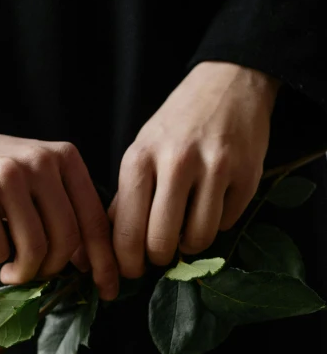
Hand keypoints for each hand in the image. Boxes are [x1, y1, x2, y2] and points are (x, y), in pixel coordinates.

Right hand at [0, 124, 118, 299]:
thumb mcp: (38, 177)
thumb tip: (90, 264)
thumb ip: (66, 209)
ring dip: (22, 271)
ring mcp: (7, 177)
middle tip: (35, 273)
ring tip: (9, 268)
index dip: (104, 262)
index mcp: (64, 158)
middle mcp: (40, 162)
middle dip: (52, 268)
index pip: (95, 220)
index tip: (108, 289)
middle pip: (66, 239)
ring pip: (34, 249)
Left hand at [107, 61, 280, 276]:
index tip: (133, 270)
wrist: (228, 83)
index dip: (128, 262)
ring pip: (198, 239)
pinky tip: (212, 203)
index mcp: (140, 159)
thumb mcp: (141, 152)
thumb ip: (124, 200)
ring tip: (187, 227)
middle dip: (160, 258)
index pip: (127, 231)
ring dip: (191, 244)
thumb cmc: (177, 124)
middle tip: (162, 253)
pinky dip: (218, 223)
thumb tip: (105, 251)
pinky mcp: (247, 174)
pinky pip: (227, 223)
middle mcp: (176, 163)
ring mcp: (215, 168)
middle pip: (162, 242)